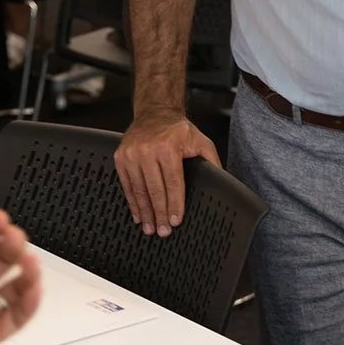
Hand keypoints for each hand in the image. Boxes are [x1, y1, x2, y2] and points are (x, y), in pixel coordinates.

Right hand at [114, 110, 219, 236]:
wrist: (155, 112)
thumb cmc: (178, 130)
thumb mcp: (201, 140)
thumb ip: (211, 161)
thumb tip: (222, 182)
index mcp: (169, 146)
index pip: (173, 182)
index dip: (175, 204)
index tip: (176, 220)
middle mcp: (148, 150)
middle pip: (155, 189)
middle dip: (160, 214)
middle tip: (163, 231)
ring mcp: (131, 154)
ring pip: (139, 190)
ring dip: (145, 212)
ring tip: (150, 228)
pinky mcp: (121, 158)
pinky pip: (126, 185)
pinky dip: (132, 202)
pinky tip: (138, 215)